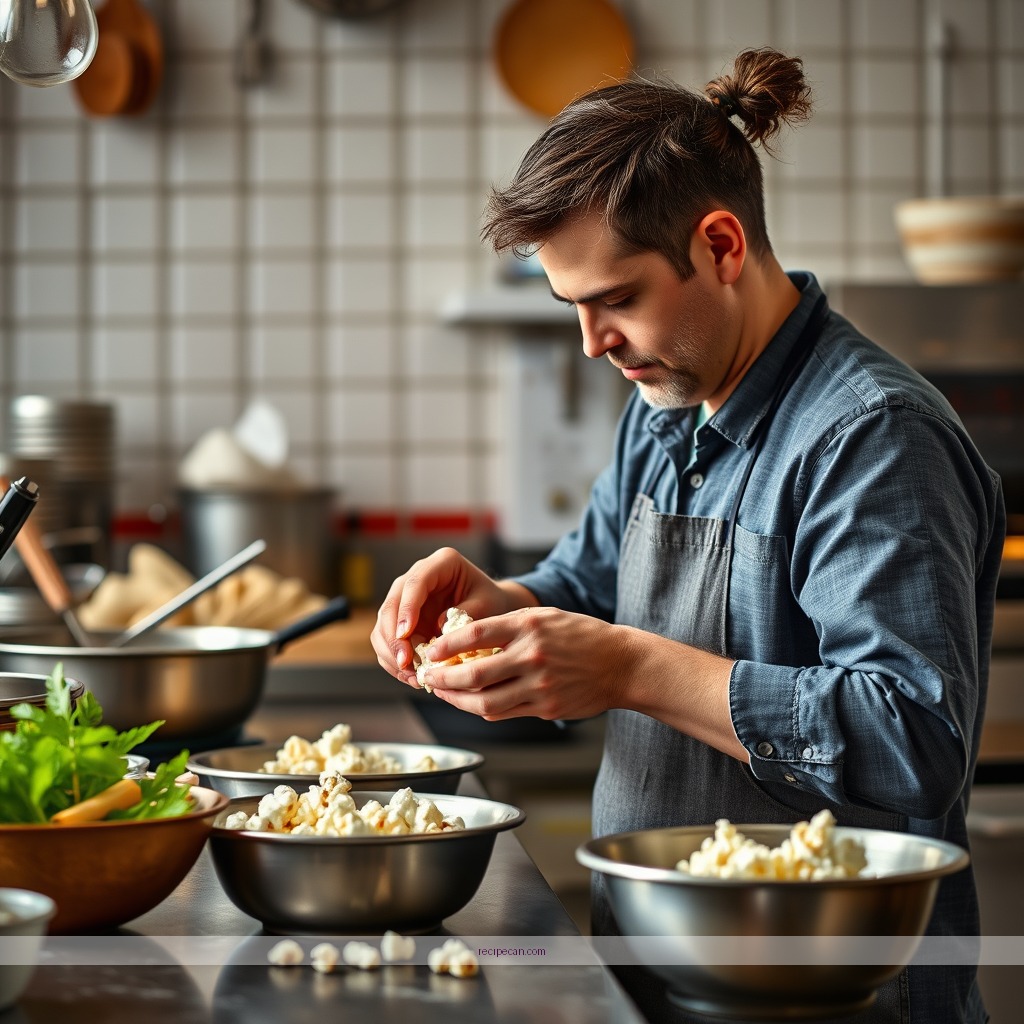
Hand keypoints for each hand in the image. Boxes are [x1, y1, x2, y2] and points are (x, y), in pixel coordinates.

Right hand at [371, 546, 529, 686]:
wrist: (491, 607)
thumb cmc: (491, 602)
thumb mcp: (488, 604)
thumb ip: (466, 614)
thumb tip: (438, 628)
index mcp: (442, 563)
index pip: (415, 583)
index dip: (407, 609)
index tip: (406, 634)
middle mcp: (417, 577)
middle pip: (392, 605)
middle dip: (394, 637)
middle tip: (405, 664)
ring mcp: (406, 599)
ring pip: (384, 625)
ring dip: (391, 653)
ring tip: (411, 676)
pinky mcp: (402, 620)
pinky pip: (387, 641)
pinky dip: (394, 660)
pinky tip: (410, 676)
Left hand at [418, 606, 635, 721]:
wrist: (622, 664)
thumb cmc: (582, 636)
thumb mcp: (546, 617)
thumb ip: (509, 626)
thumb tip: (465, 636)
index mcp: (529, 626)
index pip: (475, 634)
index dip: (446, 645)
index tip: (430, 651)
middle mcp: (532, 655)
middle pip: (474, 674)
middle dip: (443, 679)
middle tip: (427, 678)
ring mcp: (540, 685)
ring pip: (486, 701)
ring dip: (458, 700)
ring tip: (443, 693)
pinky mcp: (546, 707)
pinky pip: (505, 712)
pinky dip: (482, 709)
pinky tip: (471, 703)